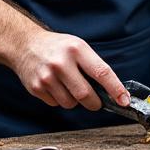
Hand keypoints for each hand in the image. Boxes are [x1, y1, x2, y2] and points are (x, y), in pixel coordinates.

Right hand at [10, 31, 130, 110]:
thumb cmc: (57, 47)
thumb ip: (94, 66)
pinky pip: (56, 104)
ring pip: (70, 103)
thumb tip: (112, 92)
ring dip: (75, 101)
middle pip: (86, 95)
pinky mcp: (36, 87)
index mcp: (76, 49)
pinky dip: (60, 99)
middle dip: (95, 103)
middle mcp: (61, 63)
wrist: (24, 44)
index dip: (115, 89)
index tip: (124, 100)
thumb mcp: (78, 47)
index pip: (102, 73)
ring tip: (68, 86)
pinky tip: (55, 86)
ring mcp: (47, 76)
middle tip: (96, 101)